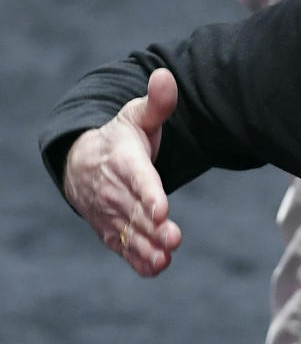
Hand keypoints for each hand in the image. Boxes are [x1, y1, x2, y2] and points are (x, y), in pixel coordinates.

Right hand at [63, 68, 182, 275]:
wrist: (83, 162)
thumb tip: (165, 76)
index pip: (138, 178)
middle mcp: (113, 189)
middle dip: (153, 226)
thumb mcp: (136, 116)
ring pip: (130, 231)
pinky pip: (124, 246)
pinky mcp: (111, 231)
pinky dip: (137, 259)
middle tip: (174, 238)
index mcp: (122, 160)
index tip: (162, 208)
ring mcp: (110, 213)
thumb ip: (157, 103)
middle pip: (135, 210)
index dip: (149, 194)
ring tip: (166, 257)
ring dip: (147, 246)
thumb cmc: (120, 138)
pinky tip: (156, 268)